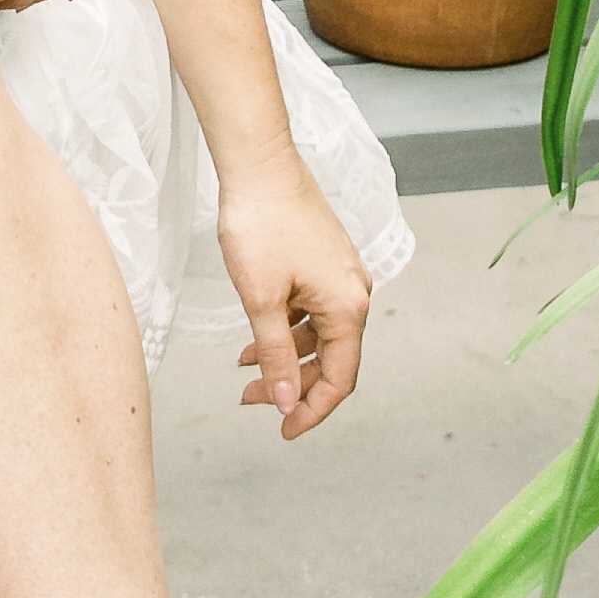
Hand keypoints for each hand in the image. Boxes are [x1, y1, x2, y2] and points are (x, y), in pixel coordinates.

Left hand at [220, 157, 369, 437]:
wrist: (258, 165)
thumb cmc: (259, 225)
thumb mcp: (261, 300)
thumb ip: (276, 355)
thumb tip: (287, 402)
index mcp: (348, 307)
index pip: (340, 379)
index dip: (312, 411)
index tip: (284, 432)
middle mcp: (354, 293)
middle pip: (331, 360)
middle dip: (293, 385)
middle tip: (251, 399)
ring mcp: (340, 275)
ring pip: (319, 336)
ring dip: (286, 358)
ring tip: (244, 369)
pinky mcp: (324, 262)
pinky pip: (311, 311)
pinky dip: (285, 330)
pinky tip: (252, 337)